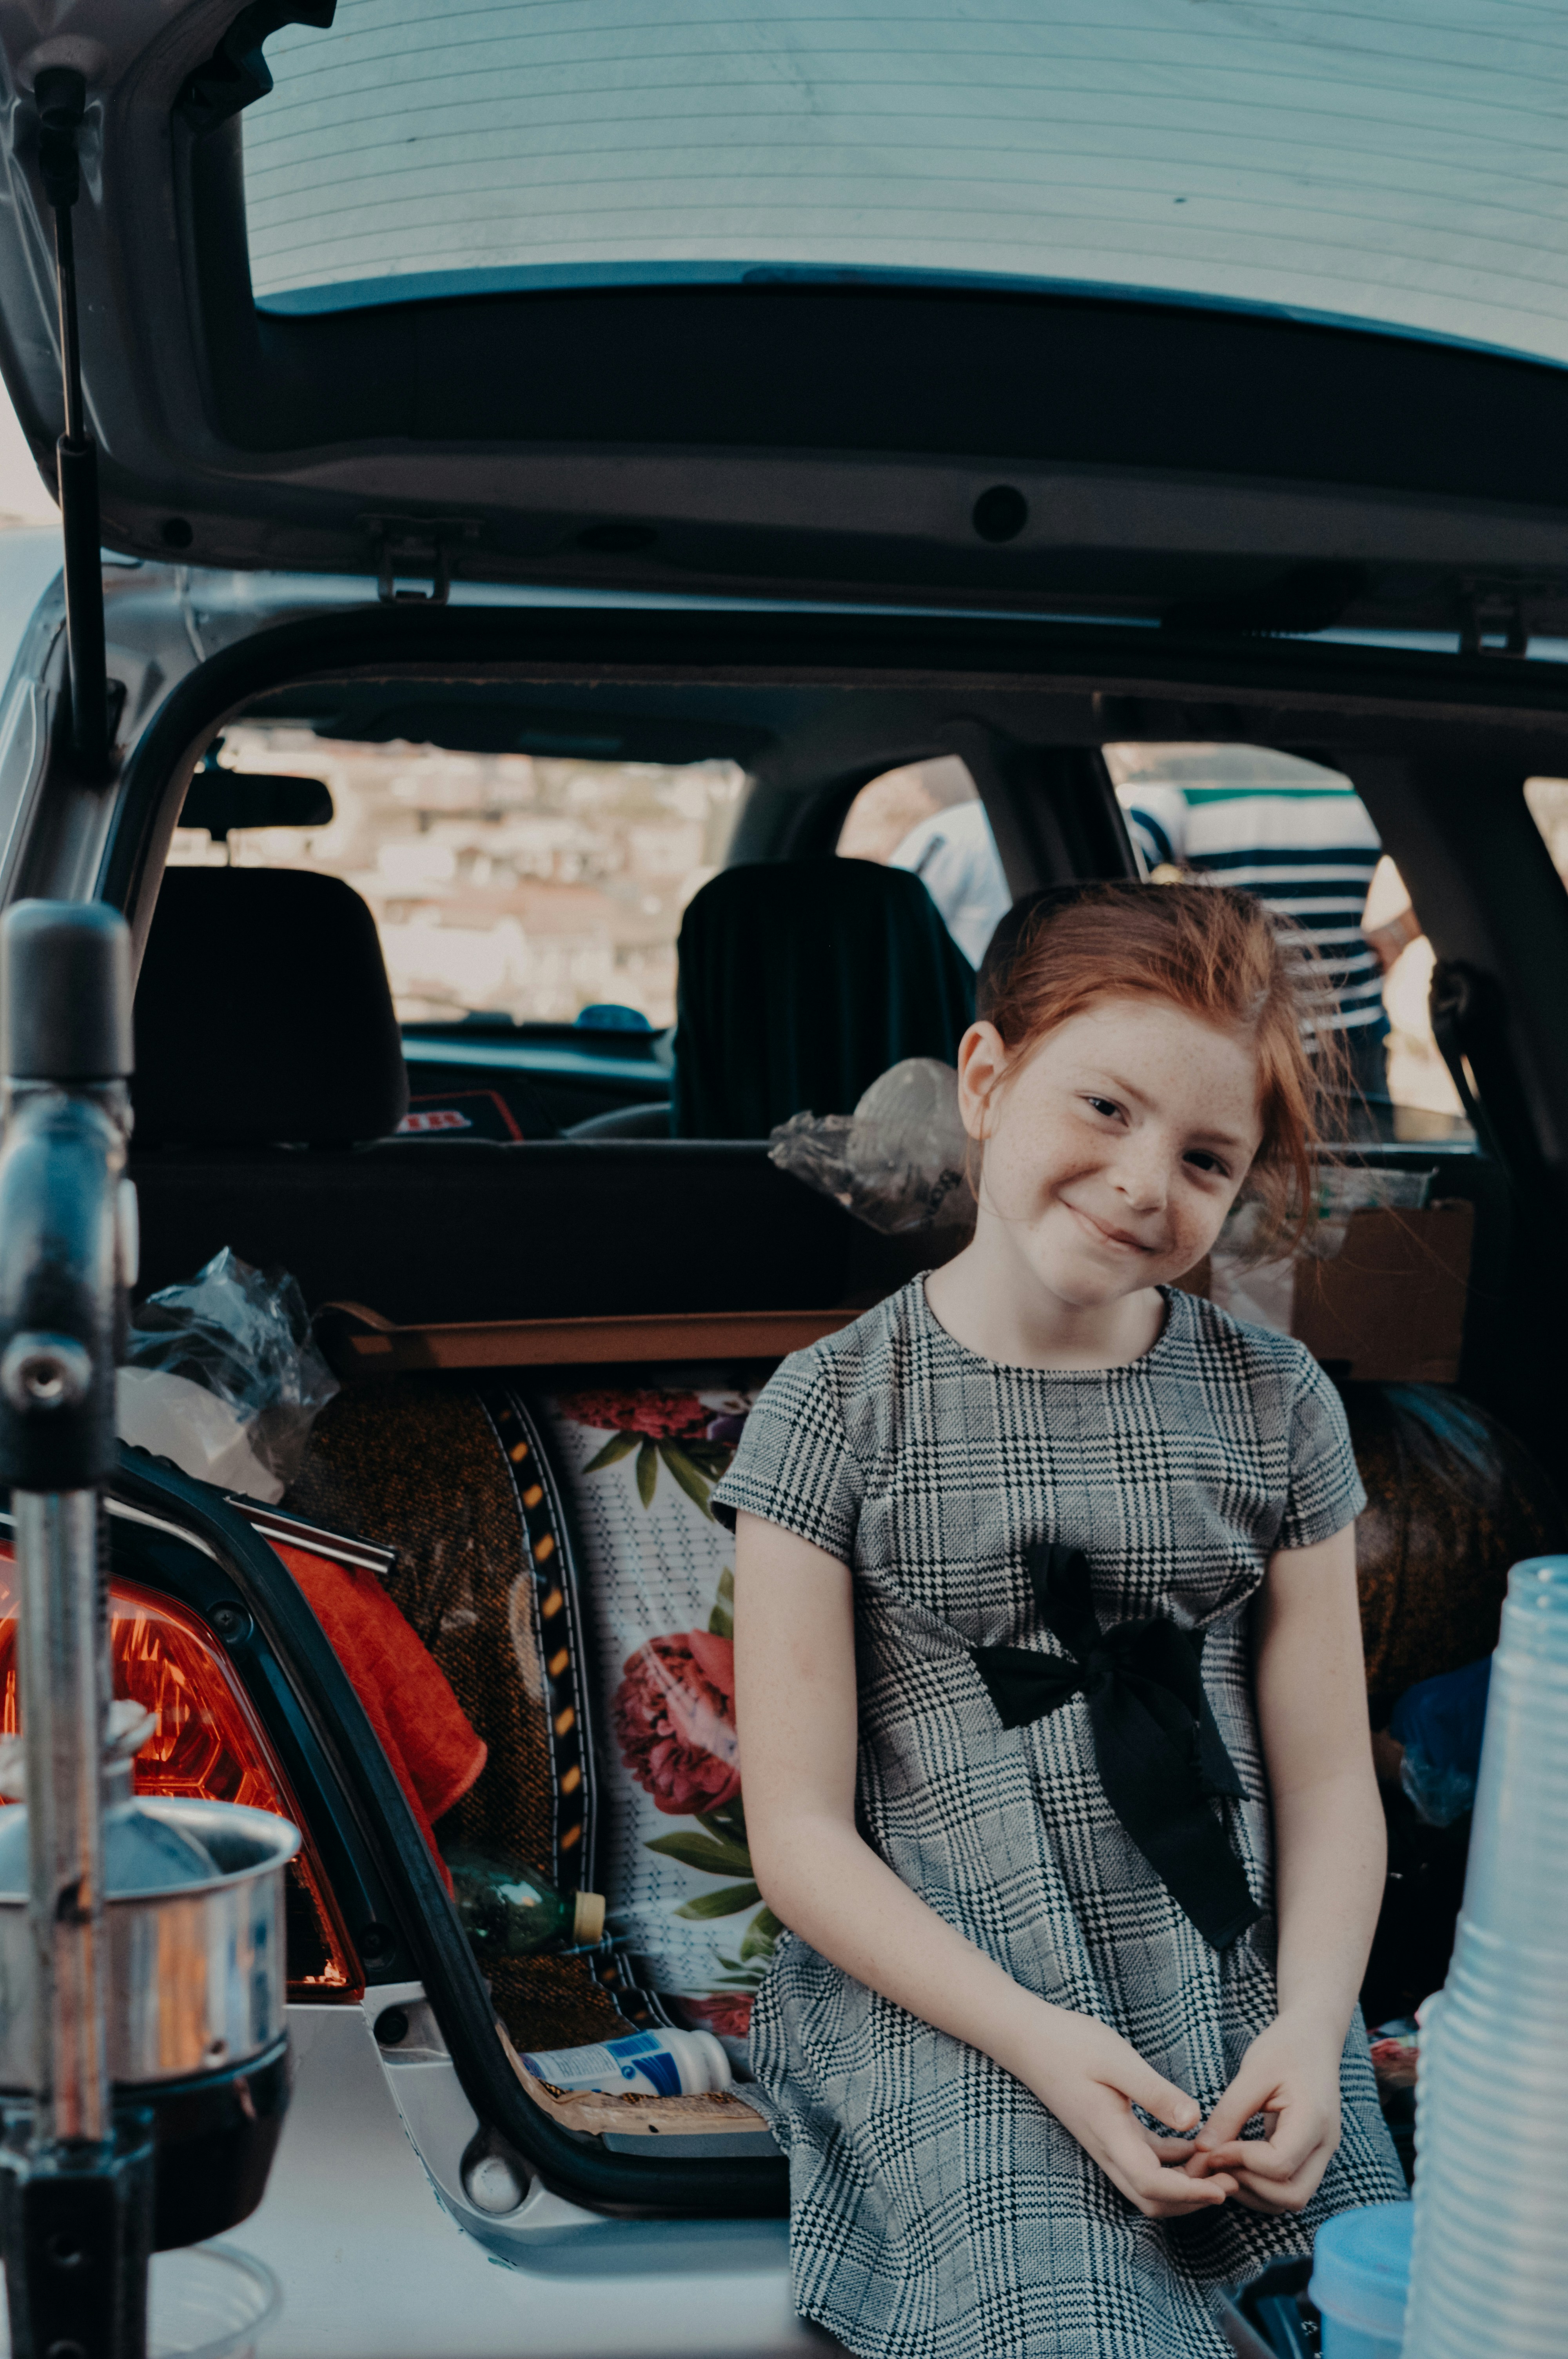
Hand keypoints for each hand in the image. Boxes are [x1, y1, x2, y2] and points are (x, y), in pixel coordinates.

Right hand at [1006, 2008, 1237, 2219]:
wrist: (1028, 2039)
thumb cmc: (1070, 2043)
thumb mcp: (1117, 2060)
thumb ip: (1154, 2092)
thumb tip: (1194, 2122)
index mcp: (1109, 2135)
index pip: (1152, 2184)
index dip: (1190, 2194)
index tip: (1224, 2187)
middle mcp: (1107, 2149)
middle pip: (1152, 2198)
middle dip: (1193, 2200)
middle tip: (1230, 2181)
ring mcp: (1105, 2144)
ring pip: (1148, 2184)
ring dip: (1184, 2184)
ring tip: (1219, 2165)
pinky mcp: (1107, 2132)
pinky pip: (1143, 2161)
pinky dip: (1171, 2163)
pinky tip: (1192, 2144)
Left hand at [1188, 2015, 1342, 2212]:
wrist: (1314, 2037)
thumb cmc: (1284, 2048)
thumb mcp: (1252, 2073)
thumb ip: (1228, 2114)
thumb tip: (1202, 2153)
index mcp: (1314, 2120)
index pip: (1279, 2164)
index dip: (1241, 2161)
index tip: (1212, 2147)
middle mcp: (1325, 2145)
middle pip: (1292, 2196)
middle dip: (1249, 2186)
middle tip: (1217, 2162)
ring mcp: (1322, 2154)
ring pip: (1292, 2199)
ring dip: (1255, 2192)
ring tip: (1224, 2165)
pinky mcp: (1312, 2155)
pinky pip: (1290, 2186)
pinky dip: (1263, 2186)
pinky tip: (1238, 2163)